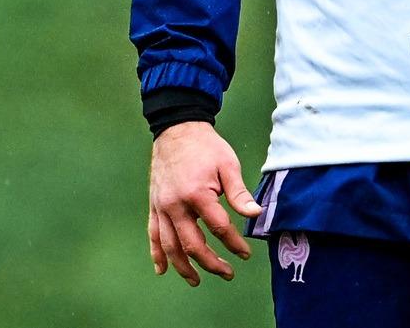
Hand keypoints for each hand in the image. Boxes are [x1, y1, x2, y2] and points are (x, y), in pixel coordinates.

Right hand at [147, 121, 262, 286]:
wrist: (176, 128)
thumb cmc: (205, 147)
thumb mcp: (227, 165)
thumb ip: (239, 193)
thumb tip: (256, 215)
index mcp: (197, 193)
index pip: (219, 228)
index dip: (234, 243)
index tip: (245, 252)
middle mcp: (175, 204)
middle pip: (192, 244)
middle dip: (211, 263)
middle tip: (228, 272)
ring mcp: (162, 206)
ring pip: (170, 245)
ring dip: (183, 266)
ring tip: (196, 280)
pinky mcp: (154, 205)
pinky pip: (153, 234)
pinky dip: (157, 254)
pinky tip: (162, 270)